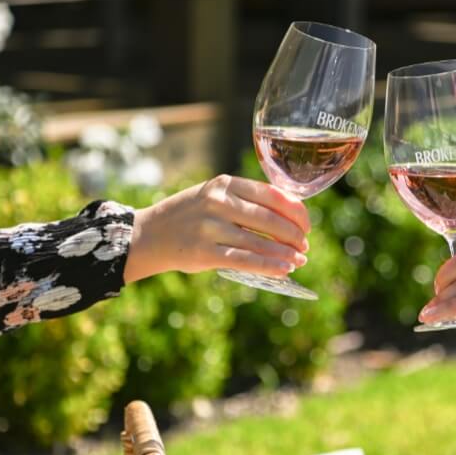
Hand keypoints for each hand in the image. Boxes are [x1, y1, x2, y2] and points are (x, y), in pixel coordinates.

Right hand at [125, 175, 309, 282]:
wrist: (148, 234)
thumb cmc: (189, 216)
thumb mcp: (213, 196)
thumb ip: (244, 201)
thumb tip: (288, 218)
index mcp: (224, 184)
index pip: (272, 195)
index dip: (296, 211)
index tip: (307, 224)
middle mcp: (218, 202)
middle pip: (270, 219)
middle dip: (294, 235)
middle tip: (304, 246)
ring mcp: (210, 228)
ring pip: (260, 242)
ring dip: (285, 254)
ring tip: (299, 261)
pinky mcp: (204, 253)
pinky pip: (244, 260)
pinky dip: (269, 266)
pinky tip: (284, 270)